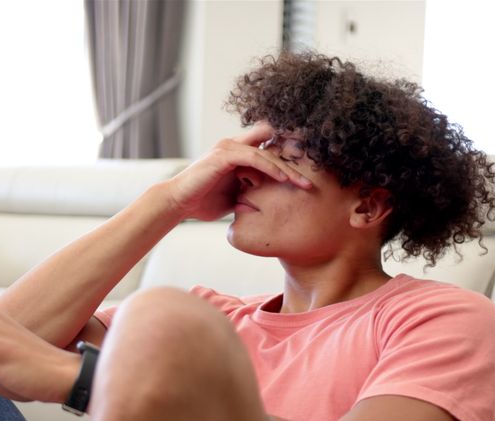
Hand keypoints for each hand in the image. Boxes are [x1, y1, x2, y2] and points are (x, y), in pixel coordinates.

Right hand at [163, 122, 311, 220]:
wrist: (177, 204)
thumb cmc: (201, 202)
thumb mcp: (233, 199)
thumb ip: (248, 196)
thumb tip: (262, 206)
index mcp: (237, 153)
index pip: (268, 146)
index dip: (288, 153)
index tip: (310, 169)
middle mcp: (234, 145)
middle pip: (273, 140)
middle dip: (295, 152)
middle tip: (318, 166)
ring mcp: (228, 148)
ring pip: (267, 151)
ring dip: (288, 167)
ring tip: (305, 183)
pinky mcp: (224, 155)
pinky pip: (254, 158)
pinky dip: (270, 169)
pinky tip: (284, 180)